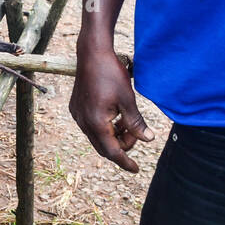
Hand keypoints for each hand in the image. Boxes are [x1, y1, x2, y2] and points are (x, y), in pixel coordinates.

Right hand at [69, 46, 153, 172]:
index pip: (112, 151)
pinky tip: (114, 115)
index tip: (136, 169)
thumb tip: (147, 139)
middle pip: (103, 147)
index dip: (125, 161)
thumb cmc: (111, 74)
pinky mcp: (76, 108)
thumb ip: (136, 122)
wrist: (91, 54)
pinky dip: (104, 127)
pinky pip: (91, 126)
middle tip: (137, 133)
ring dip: (113, 135)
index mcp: (96, 122)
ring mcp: (78, 115)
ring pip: (97, 137)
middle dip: (121, 146)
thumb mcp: (128, 99)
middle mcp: (83, 122)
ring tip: (126, 121)